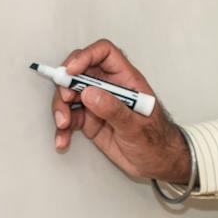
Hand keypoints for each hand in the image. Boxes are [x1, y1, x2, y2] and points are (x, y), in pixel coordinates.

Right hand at [47, 38, 191, 184]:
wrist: (157, 163)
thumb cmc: (155, 141)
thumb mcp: (136, 126)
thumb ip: (114, 110)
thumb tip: (89, 93)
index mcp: (125, 79)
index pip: (104, 53)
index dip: (86, 56)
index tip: (71, 71)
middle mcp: (109, 87)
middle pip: (79, 72)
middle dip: (66, 84)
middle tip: (64, 100)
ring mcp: (97, 103)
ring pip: (69, 95)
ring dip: (60, 108)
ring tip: (63, 126)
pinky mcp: (89, 120)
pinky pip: (69, 118)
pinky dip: (62, 129)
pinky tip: (62, 140)